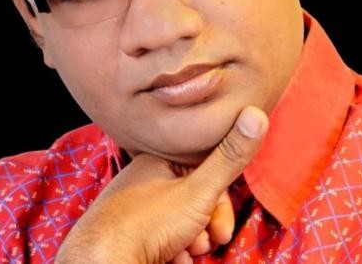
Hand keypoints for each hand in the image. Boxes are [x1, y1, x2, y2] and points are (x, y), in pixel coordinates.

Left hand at [55, 106, 267, 263]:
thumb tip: (257, 112)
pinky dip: (172, 250)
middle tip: (209, 240)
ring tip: (185, 251)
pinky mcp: (129, 230)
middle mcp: (145, 180)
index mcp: (159, 160)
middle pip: (194, 199)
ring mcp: (135, 207)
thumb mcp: (199, 190)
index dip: (221, 200)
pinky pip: (161, 237)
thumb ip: (230, 157)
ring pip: (180, 221)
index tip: (223, 224)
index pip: (204, 171)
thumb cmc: (147, 224)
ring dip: (191, 240)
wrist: (104, 261)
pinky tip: (170, 258)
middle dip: (207, 224)